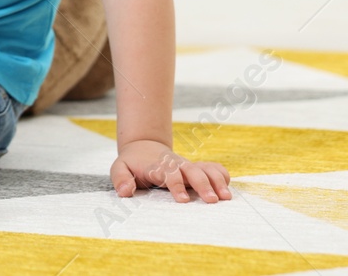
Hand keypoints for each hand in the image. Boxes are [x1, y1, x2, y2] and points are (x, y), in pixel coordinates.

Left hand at [110, 139, 231, 202]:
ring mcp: (187, 165)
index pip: (168, 174)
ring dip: (216, 181)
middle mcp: (176, 165)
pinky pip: (212, 167)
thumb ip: (120, 179)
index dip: (176, 186)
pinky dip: (221, 174)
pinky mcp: (195, 167)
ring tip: (226, 197)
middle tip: (212, 201)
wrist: (143, 146)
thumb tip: (125, 192)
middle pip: (192, 171)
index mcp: (157, 166)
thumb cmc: (132, 163)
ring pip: (205, 169)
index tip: (183, 200)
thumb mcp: (119, 168)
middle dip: (202, 185)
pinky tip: (228, 187)